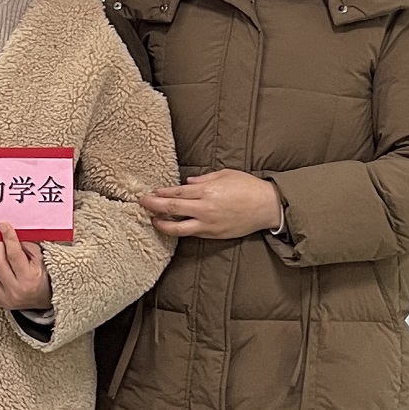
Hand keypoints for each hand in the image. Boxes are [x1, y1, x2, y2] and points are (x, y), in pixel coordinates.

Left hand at [0, 224, 52, 311]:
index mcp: (30, 278)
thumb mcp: (41, 259)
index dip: (8, 238)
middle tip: (1, 242)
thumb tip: (10, 235)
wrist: (44, 299)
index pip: (14, 254)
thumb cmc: (43, 276)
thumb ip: (27, 246)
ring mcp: (5, 298)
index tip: (4, 226)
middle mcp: (16, 290)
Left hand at [138, 170, 282, 241]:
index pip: (176, 192)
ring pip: (178, 228)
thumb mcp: (225, 174)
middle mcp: (204, 208)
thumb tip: (188, 181)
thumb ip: (204, 178)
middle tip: (141, 203)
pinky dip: (180, 230)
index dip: (161, 193)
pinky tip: (173, 227)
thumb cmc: (248, 187)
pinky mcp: (214, 235)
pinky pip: (192, 233)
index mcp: (207, 190)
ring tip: (153, 220)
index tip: (150, 192)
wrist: (267, 207)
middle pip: (172, 208)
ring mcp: (208, 224)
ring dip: (162, 224)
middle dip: (153, 206)